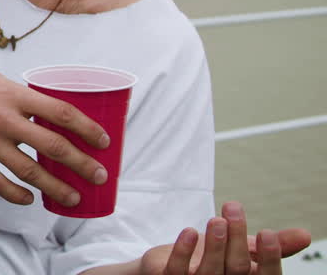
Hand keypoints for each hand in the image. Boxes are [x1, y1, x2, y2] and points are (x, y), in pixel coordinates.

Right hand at [0, 50, 108, 206]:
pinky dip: (17, 194)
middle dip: (82, 164)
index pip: (62, 113)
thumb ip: (17, 97)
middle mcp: (4, 119)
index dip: (87, 128)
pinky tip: (30, 199)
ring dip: (56, 187)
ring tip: (73, 198)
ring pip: (30, 171)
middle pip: (53, 146)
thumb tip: (42, 115)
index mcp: (13, 94)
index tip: (103, 141)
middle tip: (99, 176)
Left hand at [140, 202, 311, 274]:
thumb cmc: (214, 258)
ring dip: (213, 244)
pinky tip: (189, 232)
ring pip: (208, 271)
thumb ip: (272, 246)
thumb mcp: (245, 249)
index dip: (268, 258)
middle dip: (237, 239)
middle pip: (235, 269)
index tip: (268, 232)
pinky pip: (176, 270)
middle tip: (233, 209)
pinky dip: (182, 251)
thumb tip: (305, 235)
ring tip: (216, 219)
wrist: (171, 264)